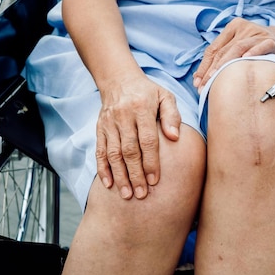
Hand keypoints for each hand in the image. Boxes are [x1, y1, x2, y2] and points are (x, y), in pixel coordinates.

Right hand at [96, 74, 181, 199]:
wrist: (119, 79)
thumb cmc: (148, 92)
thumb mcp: (165, 96)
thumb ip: (171, 116)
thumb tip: (175, 137)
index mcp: (142, 109)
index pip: (147, 140)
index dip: (151, 161)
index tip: (155, 180)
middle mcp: (123, 116)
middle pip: (129, 150)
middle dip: (135, 174)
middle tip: (142, 194)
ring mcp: (109, 123)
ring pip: (113, 154)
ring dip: (119, 176)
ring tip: (127, 194)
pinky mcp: (99, 128)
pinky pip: (100, 151)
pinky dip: (103, 169)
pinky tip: (109, 184)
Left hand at [193, 18, 274, 91]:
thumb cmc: (259, 49)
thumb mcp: (240, 49)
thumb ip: (222, 59)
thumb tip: (199, 79)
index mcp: (233, 28)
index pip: (213, 49)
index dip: (204, 67)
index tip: (197, 83)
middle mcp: (244, 28)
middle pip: (223, 50)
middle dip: (211, 70)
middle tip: (204, 86)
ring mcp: (258, 34)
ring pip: (238, 48)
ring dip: (225, 65)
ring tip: (217, 78)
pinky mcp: (272, 40)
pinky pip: (261, 48)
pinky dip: (252, 54)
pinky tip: (244, 63)